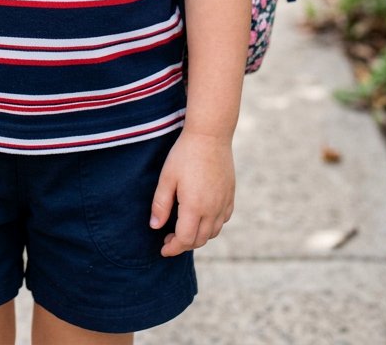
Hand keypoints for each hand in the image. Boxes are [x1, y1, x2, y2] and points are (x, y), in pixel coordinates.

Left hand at [149, 130, 234, 256]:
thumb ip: (160, 205)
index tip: (163, 249)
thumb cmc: (184, 154)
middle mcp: (212, 209)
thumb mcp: (167, 178)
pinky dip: (213, 226)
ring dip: (198, 236)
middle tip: (169, 238)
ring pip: (213, 232)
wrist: (210, 135)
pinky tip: (202, 217)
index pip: (185, 240)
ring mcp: (224, 202)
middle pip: (199, 239)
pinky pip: (223, 219)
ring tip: (184, 229)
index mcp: (194, 207)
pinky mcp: (230, 195)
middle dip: (184, 244)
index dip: (173, 248)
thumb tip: (155, 227)